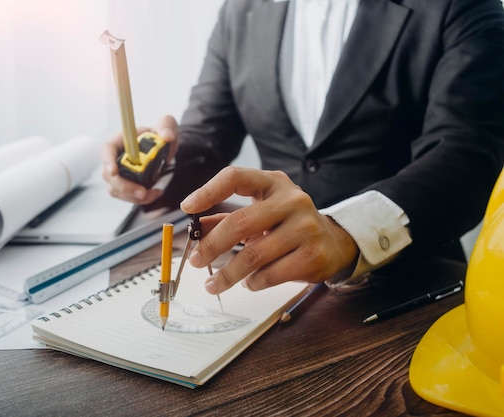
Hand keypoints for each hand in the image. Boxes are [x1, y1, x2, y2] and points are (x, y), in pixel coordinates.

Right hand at [101, 115, 178, 204]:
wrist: (165, 150)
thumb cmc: (160, 135)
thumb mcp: (166, 125)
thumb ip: (167, 126)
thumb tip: (167, 136)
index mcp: (121, 140)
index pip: (107, 149)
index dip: (107, 161)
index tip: (113, 172)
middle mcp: (115, 158)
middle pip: (109, 175)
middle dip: (125, 187)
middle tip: (143, 192)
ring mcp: (118, 174)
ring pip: (117, 190)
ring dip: (133, 196)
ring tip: (153, 194)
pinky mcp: (125, 186)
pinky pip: (126, 196)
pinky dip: (140, 200)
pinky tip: (153, 194)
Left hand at [180, 167, 358, 293]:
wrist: (334, 242)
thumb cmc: (287, 224)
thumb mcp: (260, 212)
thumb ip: (228, 218)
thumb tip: (195, 228)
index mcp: (273, 183)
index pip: (235, 177)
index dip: (208, 191)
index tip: (187, 208)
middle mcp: (291, 200)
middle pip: (240, 222)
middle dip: (211, 246)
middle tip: (194, 261)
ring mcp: (305, 227)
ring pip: (253, 256)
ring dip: (227, 274)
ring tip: (212, 283)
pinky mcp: (313, 255)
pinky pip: (270, 275)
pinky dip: (252, 283)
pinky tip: (248, 283)